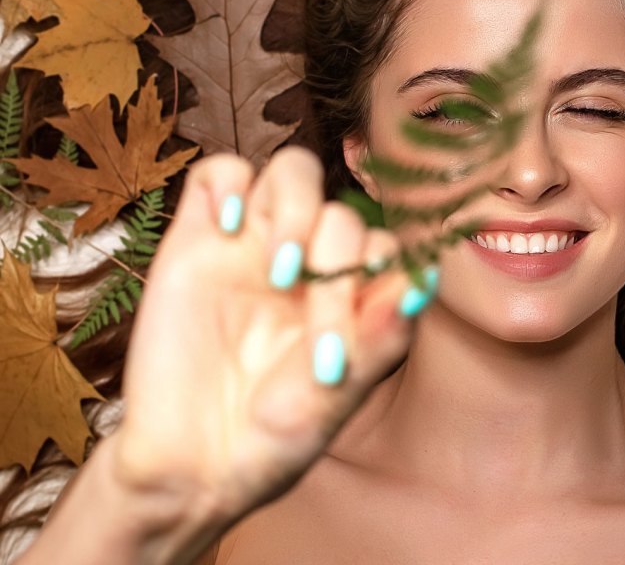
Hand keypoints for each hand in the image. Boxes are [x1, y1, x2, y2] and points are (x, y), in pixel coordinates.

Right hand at [108, 147, 431, 522]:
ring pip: (294, 171)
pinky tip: (231, 230)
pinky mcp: (196, 240)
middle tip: (310, 326)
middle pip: (345, 215)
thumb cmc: (270, 441)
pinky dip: (230, 184)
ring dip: (298, 210)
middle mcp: (311, 264)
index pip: (387, 248)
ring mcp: (255, 246)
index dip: (382, 275)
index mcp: (354, 297)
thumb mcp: (335, 401)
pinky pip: (219, 173)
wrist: (187, 467)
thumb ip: (380, 339)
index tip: (356, 330)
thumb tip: (423, 283)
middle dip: (337, 264)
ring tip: (280, 273)